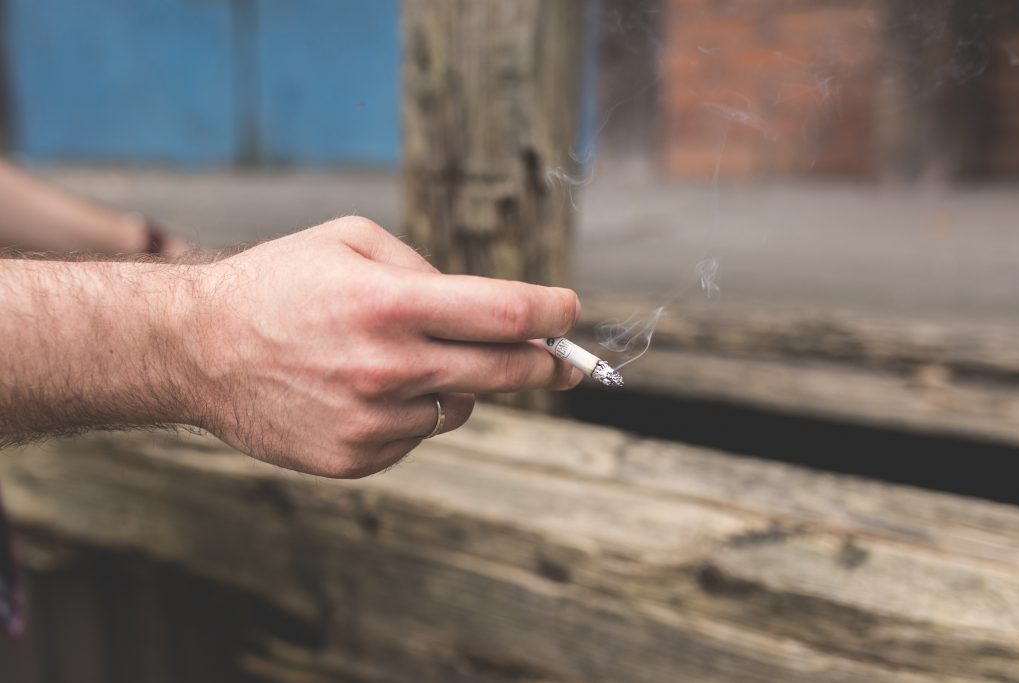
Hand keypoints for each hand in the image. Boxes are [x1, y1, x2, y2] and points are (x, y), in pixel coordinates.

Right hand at [188, 217, 581, 477]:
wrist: (197, 350)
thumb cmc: (278, 284)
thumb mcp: (349, 241)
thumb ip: (425, 267)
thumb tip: (487, 308)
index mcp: (388, 304)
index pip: (504, 313)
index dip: (552, 312)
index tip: (571, 312)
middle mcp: (386, 367)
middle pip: (504, 372)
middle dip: (545, 364)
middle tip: (564, 362)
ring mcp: (371, 421)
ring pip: (460, 406)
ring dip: (458, 383)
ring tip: (403, 359)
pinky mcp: (355, 458)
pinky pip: (417, 433)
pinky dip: (412, 410)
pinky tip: (365, 390)